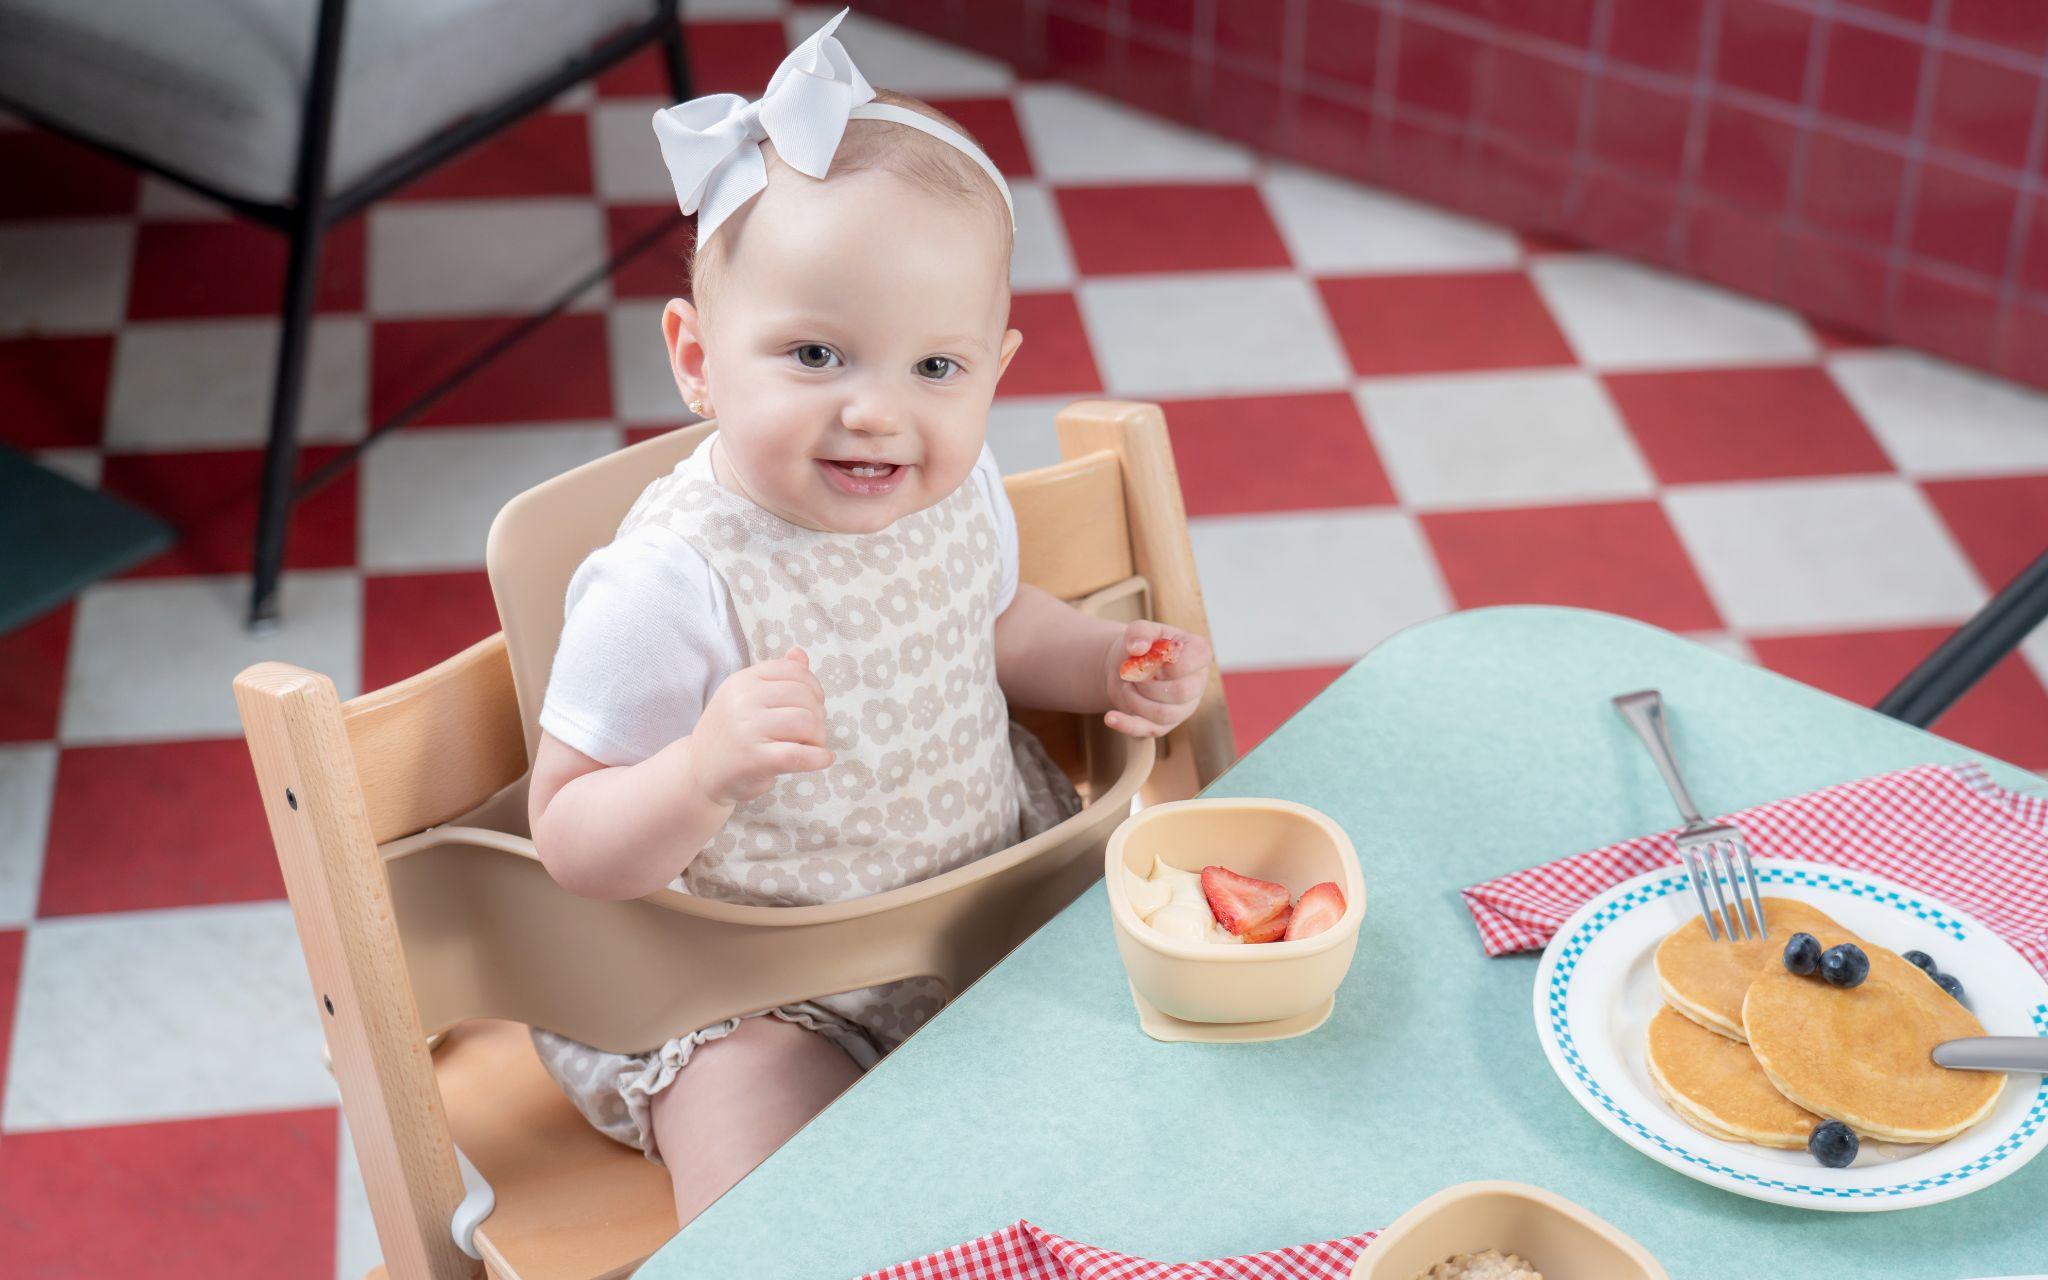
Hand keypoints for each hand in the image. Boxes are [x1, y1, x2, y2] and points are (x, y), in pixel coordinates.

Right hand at [688, 647, 833, 805]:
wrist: (698, 771)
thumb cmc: (729, 733)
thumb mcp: (745, 698)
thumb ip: (775, 677)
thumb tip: (800, 653)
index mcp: (743, 681)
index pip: (794, 671)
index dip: (813, 688)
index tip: (812, 705)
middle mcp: (743, 700)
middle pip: (805, 697)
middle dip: (818, 716)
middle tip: (810, 732)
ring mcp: (747, 729)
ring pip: (806, 723)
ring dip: (819, 737)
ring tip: (810, 746)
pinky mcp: (754, 759)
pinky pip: (799, 754)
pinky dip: (819, 758)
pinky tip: (822, 759)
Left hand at [1102, 621, 1211, 738]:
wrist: (1126, 668)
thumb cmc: (1140, 647)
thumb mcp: (1140, 630)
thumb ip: (1140, 631)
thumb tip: (1138, 647)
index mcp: (1199, 654)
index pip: (1191, 663)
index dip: (1164, 662)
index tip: (1147, 658)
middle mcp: (1197, 684)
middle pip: (1179, 692)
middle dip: (1147, 683)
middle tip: (1132, 673)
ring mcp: (1182, 709)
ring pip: (1162, 714)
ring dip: (1134, 698)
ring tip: (1126, 685)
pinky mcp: (1163, 726)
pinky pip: (1147, 731)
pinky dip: (1126, 725)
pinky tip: (1110, 717)